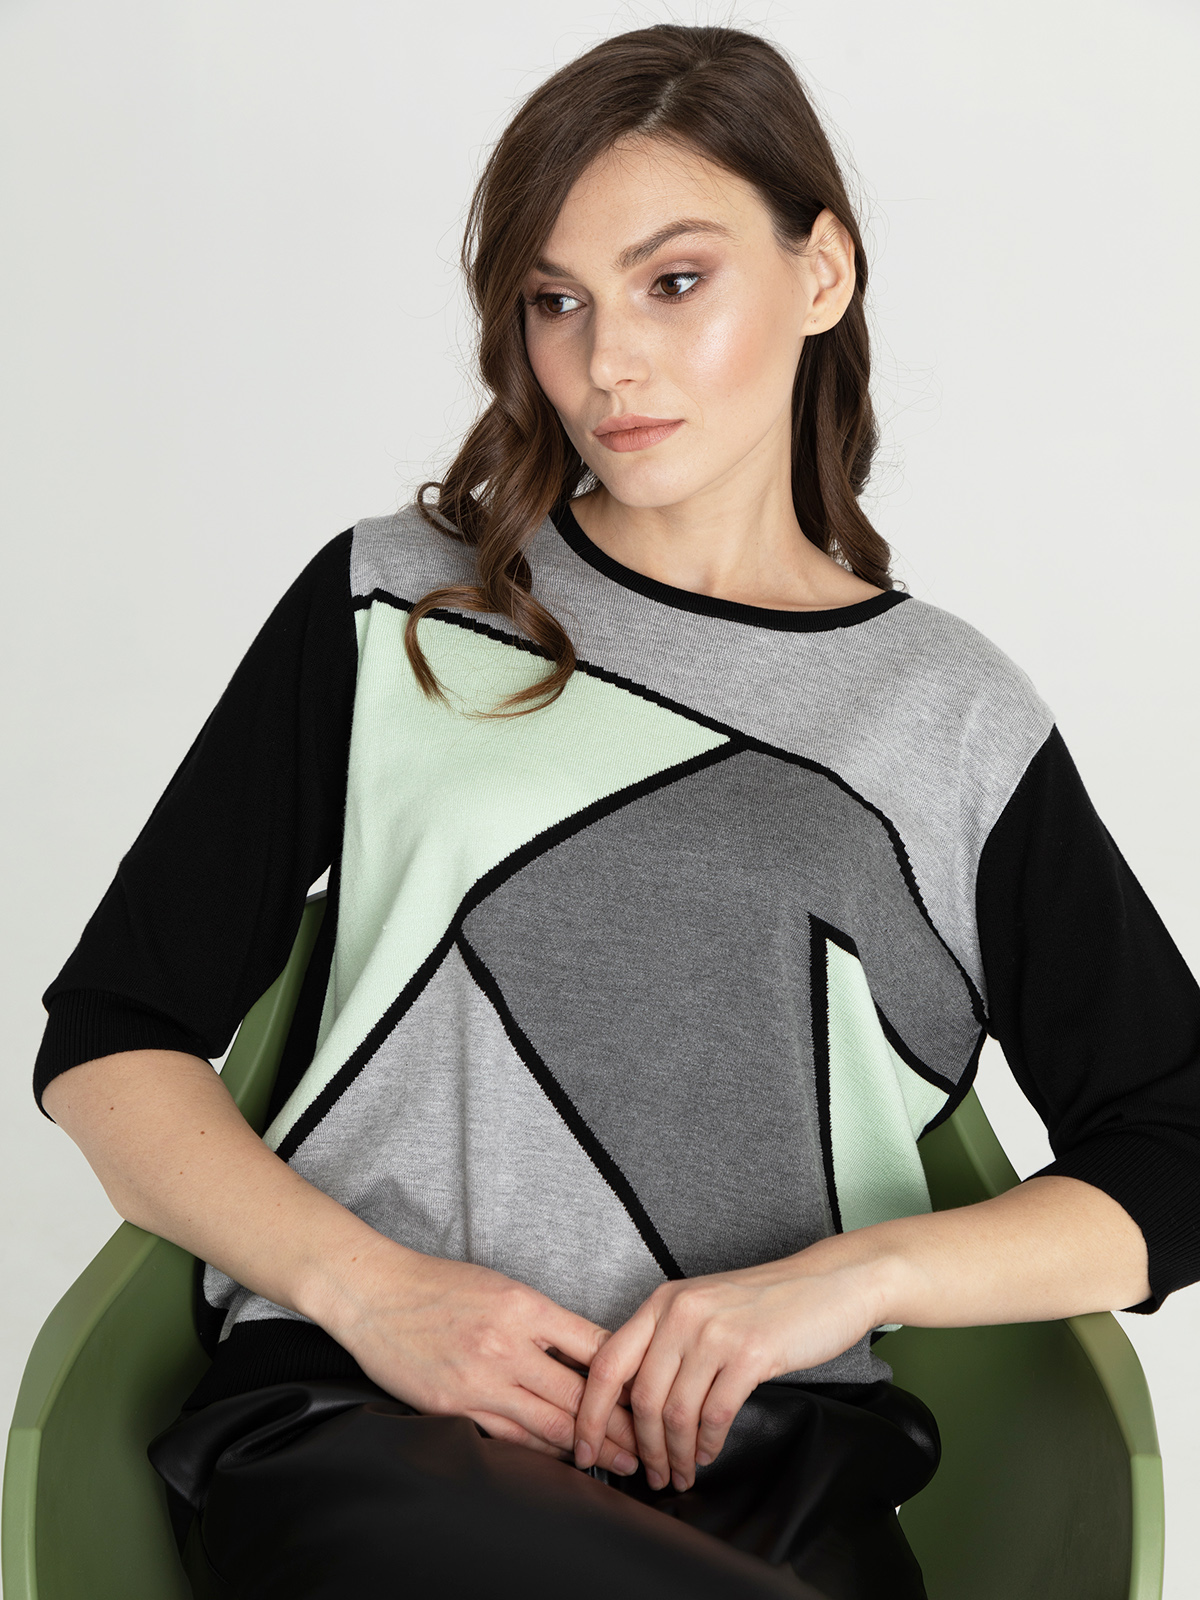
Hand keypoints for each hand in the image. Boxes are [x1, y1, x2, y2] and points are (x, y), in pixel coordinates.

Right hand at [320, 1239, 640, 1473]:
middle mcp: (507, 1345)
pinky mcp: (455, 1406)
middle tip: (648, 1441)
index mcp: (523, 1306)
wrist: (374, 1293)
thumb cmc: (437, 1284)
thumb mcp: (500, 1286)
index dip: (624, 1373)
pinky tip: (563, 1458)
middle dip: (618, 1422)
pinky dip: (541, 1449)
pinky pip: (509, 1436)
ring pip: (548, 1422)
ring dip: (587, 1445)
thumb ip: (542, 1320)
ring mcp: (480, 1380)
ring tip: (619, 1461)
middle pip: (578, 1392)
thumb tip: (586, 1350)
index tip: (647, 1389)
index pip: (591, 1344)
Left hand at [572, 1252, 884, 1490]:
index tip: (584, 1449)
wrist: (828, 1283)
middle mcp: (680, 1313)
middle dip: (641, 1448)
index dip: (589, 1414)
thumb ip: (666, 1343)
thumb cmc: (766, 1302)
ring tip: (680, 1474)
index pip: (606, 1363)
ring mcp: (714, 1332)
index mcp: (662, 1302)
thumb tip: (633, 1403)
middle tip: (649, 1476)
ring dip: (675, 1454)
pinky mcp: (749, 1355)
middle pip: (640, 1398)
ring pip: (676, 1413)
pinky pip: (715, 1415)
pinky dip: (708, 1443)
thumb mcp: (703, 1309)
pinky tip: (708, 1452)